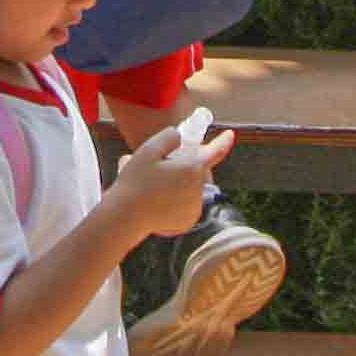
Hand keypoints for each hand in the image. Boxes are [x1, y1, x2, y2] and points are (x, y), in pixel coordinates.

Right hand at [107, 122, 232, 239]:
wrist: (126, 216)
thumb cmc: (135, 182)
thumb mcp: (148, 150)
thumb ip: (169, 137)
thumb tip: (179, 138)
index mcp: (192, 169)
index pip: (215, 151)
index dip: (223, 141)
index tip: (230, 134)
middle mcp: (198, 189)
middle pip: (196, 170)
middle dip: (184, 165)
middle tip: (160, 167)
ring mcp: (194, 207)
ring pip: (191, 187)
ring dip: (179, 183)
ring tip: (154, 187)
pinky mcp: (188, 221)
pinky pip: (186, 204)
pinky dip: (177, 200)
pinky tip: (158, 201)